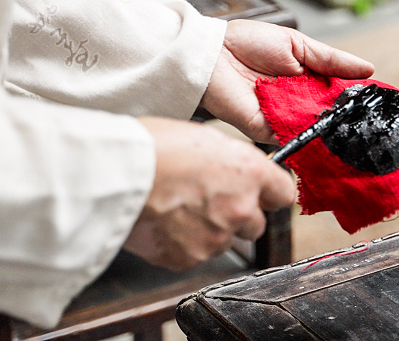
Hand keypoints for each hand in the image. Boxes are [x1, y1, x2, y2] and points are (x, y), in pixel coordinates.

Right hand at [123, 117, 295, 271]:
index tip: (260, 192)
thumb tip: (236, 175)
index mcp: (249, 173)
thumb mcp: (205, 140)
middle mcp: (240, 208)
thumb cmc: (153, 147)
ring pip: (223, 241)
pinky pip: (193, 255)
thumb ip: (231, 163)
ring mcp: (215, 238)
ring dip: (208, 230)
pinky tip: (162, 223)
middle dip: (238, 216)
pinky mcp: (187, 259)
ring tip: (177, 209)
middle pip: (256, 224)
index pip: (284, 193)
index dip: (270, 193)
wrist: (115, 175)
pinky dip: (181, 244)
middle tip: (207, 201)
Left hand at [201, 19, 373, 142]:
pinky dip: (310, 137)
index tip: (378, 102)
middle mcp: (298, 103)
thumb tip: (367, 69)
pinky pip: (294, 139)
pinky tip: (327, 133)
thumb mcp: (298, 44)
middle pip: (331, 115)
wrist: (212, 54)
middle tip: (373, 120)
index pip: (338, 94)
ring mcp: (285, 119)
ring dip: (333, 129)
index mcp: (307, 80)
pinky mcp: (268, 131)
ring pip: (317, 130)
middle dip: (348, 118)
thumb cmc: (248, 44)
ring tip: (356, 128)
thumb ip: (331, 59)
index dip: (356, 98)